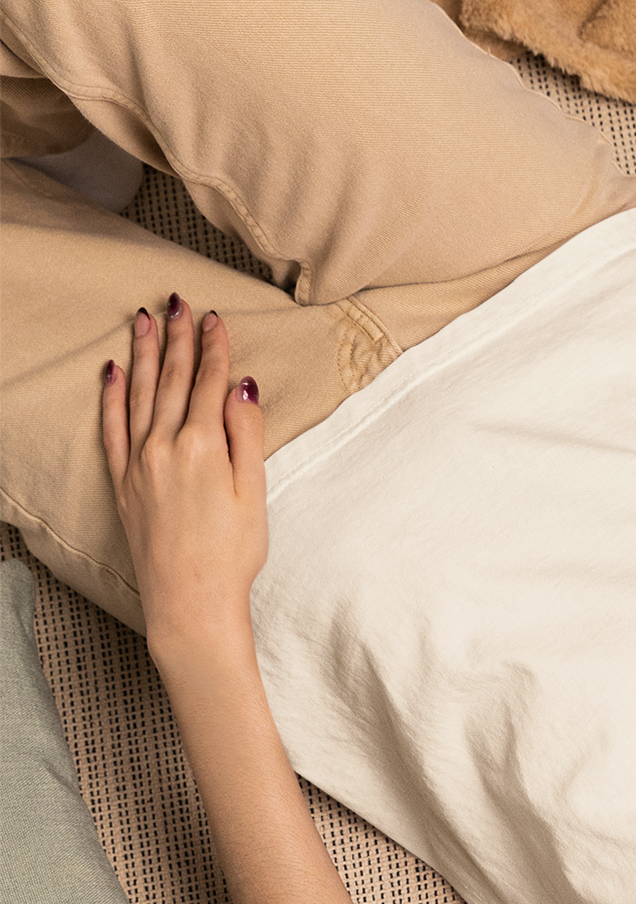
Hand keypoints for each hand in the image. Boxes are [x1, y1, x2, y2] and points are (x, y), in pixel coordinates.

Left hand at [101, 297, 264, 660]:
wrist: (190, 600)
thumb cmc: (232, 554)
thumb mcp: (254, 493)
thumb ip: (245, 434)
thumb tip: (241, 387)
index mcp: (202, 445)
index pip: (208, 382)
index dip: (214, 347)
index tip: (215, 317)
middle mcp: (164, 446)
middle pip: (171, 379)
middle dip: (177, 337)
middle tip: (178, 303)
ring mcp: (139, 462)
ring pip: (140, 394)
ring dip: (144, 353)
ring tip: (145, 320)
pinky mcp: (123, 481)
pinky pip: (113, 427)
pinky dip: (112, 396)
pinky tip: (113, 372)